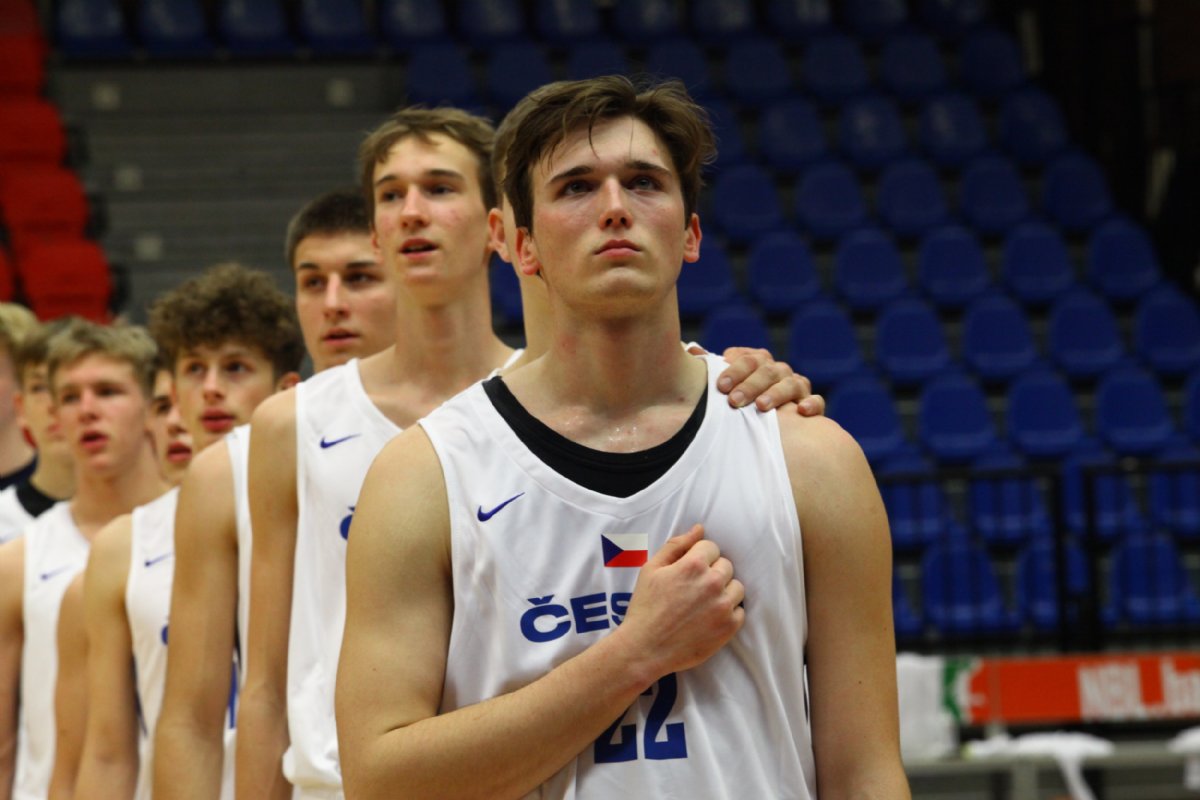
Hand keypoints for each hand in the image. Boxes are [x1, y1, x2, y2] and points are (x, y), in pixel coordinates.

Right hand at [618, 525, 744, 678]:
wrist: (645, 649)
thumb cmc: (645, 607)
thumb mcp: (651, 569)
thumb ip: (676, 545)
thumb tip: (699, 529)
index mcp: (693, 565)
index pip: (711, 547)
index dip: (698, 557)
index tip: (688, 571)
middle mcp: (712, 583)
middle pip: (726, 566)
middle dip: (712, 572)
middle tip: (694, 588)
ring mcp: (723, 606)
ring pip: (737, 587)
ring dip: (724, 591)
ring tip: (704, 602)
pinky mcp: (729, 627)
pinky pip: (740, 611)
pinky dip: (728, 613)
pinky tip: (710, 617)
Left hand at [692, 345, 823, 414]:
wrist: (769, 421)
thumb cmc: (741, 400)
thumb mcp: (728, 384)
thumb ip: (714, 369)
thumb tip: (693, 351)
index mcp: (759, 362)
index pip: (748, 359)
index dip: (734, 370)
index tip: (720, 386)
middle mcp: (778, 371)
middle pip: (768, 371)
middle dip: (750, 385)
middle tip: (734, 401)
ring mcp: (796, 386)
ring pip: (791, 383)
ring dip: (776, 394)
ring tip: (761, 406)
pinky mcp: (811, 404)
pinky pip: (817, 401)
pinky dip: (812, 404)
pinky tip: (801, 411)